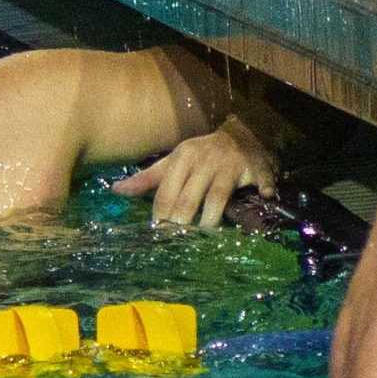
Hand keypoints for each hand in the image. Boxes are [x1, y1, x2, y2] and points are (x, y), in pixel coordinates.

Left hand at [112, 116, 278, 228]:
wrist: (239, 132)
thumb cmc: (200, 154)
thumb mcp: (173, 162)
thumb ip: (147, 179)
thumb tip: (116, 191)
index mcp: (182, 157)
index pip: (166, 194)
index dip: (161, 217)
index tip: (159, 235)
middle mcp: (205, 160)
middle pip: (189, 200)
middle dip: (181, 224)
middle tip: (177, 244)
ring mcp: (230, 165)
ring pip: (216, 199)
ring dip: (210, 222)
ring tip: (202, 240)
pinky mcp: (254, 169)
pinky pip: (258, 184)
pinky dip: (261, 193)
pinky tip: (257, 206)